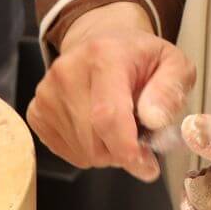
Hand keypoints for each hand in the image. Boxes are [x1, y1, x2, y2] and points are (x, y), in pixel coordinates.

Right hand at [25, 1, 194, 181]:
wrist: (104, 43)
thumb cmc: (140, 58)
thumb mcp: (174, 64)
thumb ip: (171, 90)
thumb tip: (154, 119)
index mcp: (104, 55)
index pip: (107, 115)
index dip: (127, 149)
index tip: (146, 166)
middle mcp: (67, 71)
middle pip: (94, 141)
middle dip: (123, 151)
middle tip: (139, 136)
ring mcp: (47, 93)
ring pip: (82, 151)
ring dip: (107, 151)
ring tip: (118, 123)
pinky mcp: (36, 111)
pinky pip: (67, 152)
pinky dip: (88, 150)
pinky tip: (97, 126)